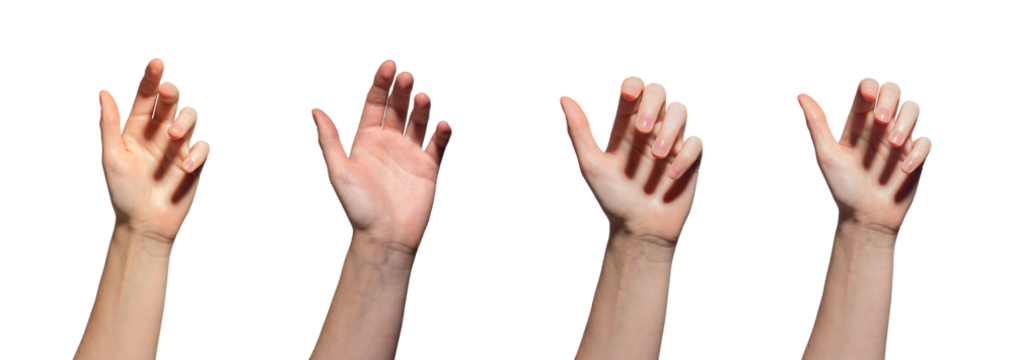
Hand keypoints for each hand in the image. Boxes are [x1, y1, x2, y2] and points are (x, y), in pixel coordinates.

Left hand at [98, 57, 211, 245]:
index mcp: (136, 126)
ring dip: (184, 121)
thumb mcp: (112, 157)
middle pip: (171, 99)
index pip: (145, 95)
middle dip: (171, 92)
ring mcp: (178, 145)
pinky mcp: (194, 161)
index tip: (156, 63)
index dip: (151, 77)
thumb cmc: (123, 193)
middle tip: (166, 93)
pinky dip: (197, 153)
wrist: (144, 224)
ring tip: (174, 137)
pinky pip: (203, 146)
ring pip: (190, 116)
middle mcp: (158, 131)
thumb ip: (109, 125)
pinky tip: (185, 167)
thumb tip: (104, 91)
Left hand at [311, 59, 453, 255]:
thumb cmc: (358, 209)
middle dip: (402, 91)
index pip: (374, 103)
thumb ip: (329, 140)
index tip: (389, 66)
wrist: (384, 240)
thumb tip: (314, 110)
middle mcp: (388, 142)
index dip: (380, 84)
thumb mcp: (338, 172)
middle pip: (397, 107)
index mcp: (365, 139)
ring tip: (423, 98)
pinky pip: (438, 146)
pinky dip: (441, 134)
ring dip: (421, 108)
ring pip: (418, 122)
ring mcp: (410, 154)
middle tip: (407, 77)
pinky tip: (442, 125)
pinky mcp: (429, 168)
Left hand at [558, 76, 703, 245]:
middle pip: (660, 90)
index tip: (627, 95)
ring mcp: (671, 141)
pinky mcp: (689, 159)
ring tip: (658, 156)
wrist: (638, 230)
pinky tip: (671, 175)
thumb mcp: (591, 164)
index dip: (633, 84)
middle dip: (653, 103)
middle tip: (641, 129)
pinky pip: (697, 141)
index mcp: (625, 125)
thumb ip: (579, 131)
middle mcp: (649, 128)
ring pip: (681, 110)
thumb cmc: (612, 198)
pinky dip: (686, 154)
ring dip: (670, 129)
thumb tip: (563, 98)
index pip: (633, 87)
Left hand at [796, 77, 932, 237]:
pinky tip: (903, 168)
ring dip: (906, 121)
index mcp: (856, 121)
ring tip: (894, 143)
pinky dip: (918, 151)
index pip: (865, 89)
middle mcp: (878, 126)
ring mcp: (898, 139)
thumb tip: (800, 95)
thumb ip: (817, 124)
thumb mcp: (827, 155)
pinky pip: (926, 141)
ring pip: (913, 108)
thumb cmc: (843, 186)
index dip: (869, 86)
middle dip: (890, 98)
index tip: (868, 98)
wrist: (864, 218)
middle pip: (893, 90)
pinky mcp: (914, 155)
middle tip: (881, 120)